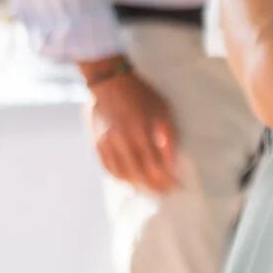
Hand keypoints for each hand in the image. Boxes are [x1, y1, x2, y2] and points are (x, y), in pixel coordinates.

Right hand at [83, 65, 179, 193]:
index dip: (166, 179)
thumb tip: (171, 161)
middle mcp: (122, 142)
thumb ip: (168, 135)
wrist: (109, 81)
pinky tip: (129, 179)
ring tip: (149, 188)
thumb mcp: (162, 109)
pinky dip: (120, 177)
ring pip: (123, 175)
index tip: (176, 185)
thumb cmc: (141, 94)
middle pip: (139, 175)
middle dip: (154, 186)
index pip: (155, 167)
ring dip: (137, 185)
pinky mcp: (96, 143)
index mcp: (141, 133)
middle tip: (165, 191)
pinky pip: (107, 168)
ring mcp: (107, 144)